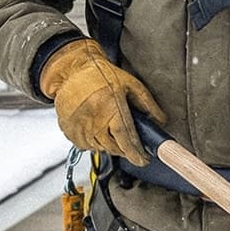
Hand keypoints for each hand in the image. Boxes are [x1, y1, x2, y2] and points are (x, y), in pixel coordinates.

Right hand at [38, 39, 166, 163]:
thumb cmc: (99, 74)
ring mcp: (80, 126)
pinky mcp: (70, 130)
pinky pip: (85, 146)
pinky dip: (94, 144)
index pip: (126, 138)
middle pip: (114, 147)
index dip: (136, 153)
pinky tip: (98, 132)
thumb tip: (160, 120)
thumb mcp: (129, 84)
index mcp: (111, 106)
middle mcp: (95, 118)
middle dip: (125, 151)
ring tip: (113, 134)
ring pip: (100, 149)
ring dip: (110, 147)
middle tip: (130, 146)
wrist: (71, 71)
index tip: (143, 159)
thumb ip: (147, 103)